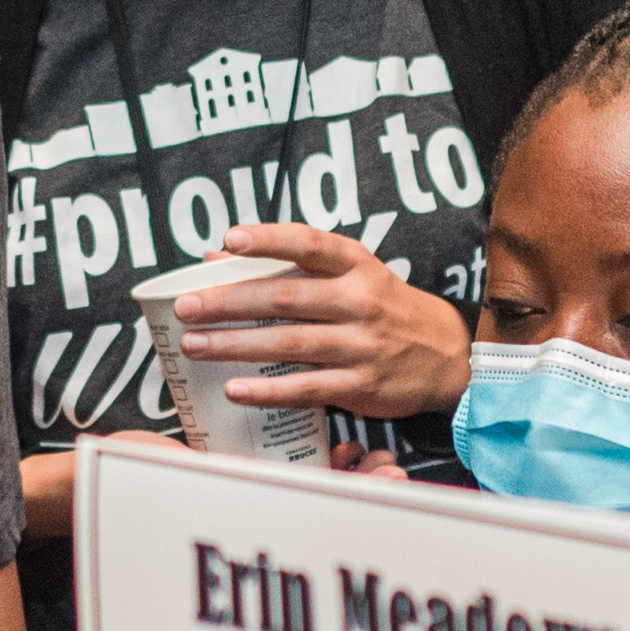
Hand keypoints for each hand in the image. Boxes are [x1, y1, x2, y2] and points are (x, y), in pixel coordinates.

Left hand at [185, 226, 472, 421]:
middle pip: (285, 299)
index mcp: (356, 265)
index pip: (309, 244)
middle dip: (229, 303)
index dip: (269, 240)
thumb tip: (218, 259)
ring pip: (288, 345)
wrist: (443, 353)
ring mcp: (361, 345)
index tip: (231, 240)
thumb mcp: (349, 274)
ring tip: (194, 346)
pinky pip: (306, 387)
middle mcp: (360, 301)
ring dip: (235, 345)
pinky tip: (234, 389)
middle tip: (186, 308)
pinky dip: (267, 390)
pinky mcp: (361, 385)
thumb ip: (290, 266)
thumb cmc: (381, 306)